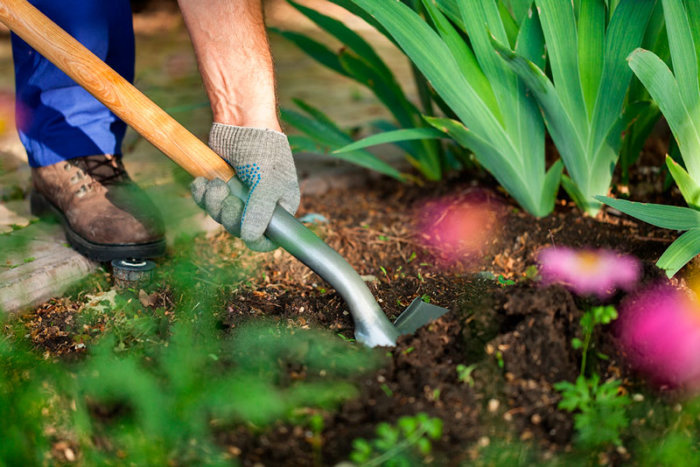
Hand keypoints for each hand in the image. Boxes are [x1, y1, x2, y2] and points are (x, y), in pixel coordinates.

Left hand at [191, 123, 299, 250]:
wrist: (240, 119)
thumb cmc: (262, 148)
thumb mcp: (266, 183)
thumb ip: (259, 212)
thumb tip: (249, 238)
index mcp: (280, 206)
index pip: (270, 237)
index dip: (257, 239)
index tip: (245, 231)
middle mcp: (261, 204)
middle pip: (240, 229)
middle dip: (228, 213)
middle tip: (226, 194)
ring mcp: (239, 196)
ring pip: (220, 216)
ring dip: (212, 202)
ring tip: (214, 183)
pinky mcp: (221, 185)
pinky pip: (207, 202)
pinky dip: (201, 194)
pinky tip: (201, 181)